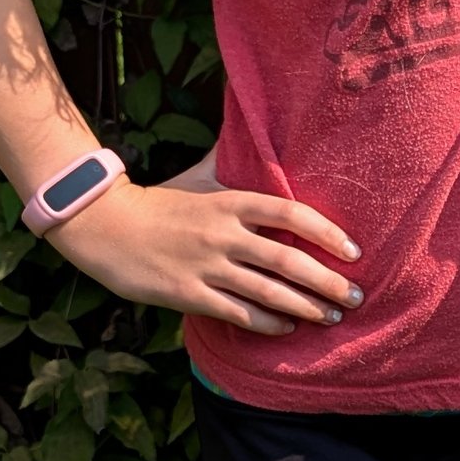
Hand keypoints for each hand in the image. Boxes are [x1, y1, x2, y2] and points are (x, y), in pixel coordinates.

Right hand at [52, 171, 362, 332]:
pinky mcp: (188, 294)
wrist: (104, 226)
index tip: (353, 251)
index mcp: (230, 202)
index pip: (291, 214)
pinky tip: (288, 329)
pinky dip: (268, 324)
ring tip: (331, 317)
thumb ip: (230, 167)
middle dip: (328, 282)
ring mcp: (206, 266)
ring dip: (306, 308)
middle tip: (355, 297)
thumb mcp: (197, 179)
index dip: (327, 233)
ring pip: (269, 292)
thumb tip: (253, 131)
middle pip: (289, 260)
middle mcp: (224, 234)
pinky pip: (238, 314)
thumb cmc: (157, 203)